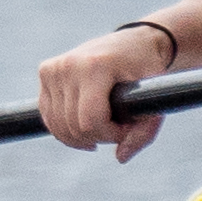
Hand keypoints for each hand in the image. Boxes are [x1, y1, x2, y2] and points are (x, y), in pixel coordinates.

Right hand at [35, 24, 174, 157]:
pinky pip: (48, 115)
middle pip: (73, 127)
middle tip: (118, 127)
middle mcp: (68, 65)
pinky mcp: (46, 72)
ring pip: (58, 125)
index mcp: (94, 66)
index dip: (110, 135)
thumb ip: (143, 132)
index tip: (126, 128)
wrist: (136, 42)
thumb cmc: (149, 70)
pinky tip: (85, 125)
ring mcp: (53, 68)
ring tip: (104, 124)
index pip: (89, 121)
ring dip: (82, 134)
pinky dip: (65, 127)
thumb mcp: (155, 99)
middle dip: (98, 136)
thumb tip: (120, 158)